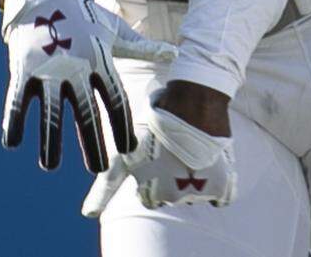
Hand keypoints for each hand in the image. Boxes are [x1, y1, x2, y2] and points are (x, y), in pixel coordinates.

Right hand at [1, 0, 175, 171]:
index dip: (122, 125)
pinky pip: (18, 100)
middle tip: (98, 169)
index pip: (116, 99)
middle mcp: (77, 67)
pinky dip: (14, 121)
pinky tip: (13, 143)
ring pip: (51, 112)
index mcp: (101, 60)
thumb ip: (142, 47)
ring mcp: (49, 68)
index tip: (129, 150)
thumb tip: (174, 53)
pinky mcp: (24, 68)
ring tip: (50, 167)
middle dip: (93, 143)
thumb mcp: (114, 31)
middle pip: (87, 112)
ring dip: (51, 140)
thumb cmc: (85, 17)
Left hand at [81, 80, 236, 216]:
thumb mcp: (124, 152)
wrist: (194, 97)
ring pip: (195, 192)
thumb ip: (106, 186)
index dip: (151, 174)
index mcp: (149, 192)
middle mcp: (173, 197)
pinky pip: (220, 198)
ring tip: (190, 146)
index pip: (149, 197)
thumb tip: (87, 213)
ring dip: (193, 175)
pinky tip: (208, 163)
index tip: (155, 154)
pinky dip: (216, 184)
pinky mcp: (222, 182)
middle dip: (172, 175)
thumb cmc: (156, 120)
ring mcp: (199, 191)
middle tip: (173, 146)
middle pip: (172, 194)